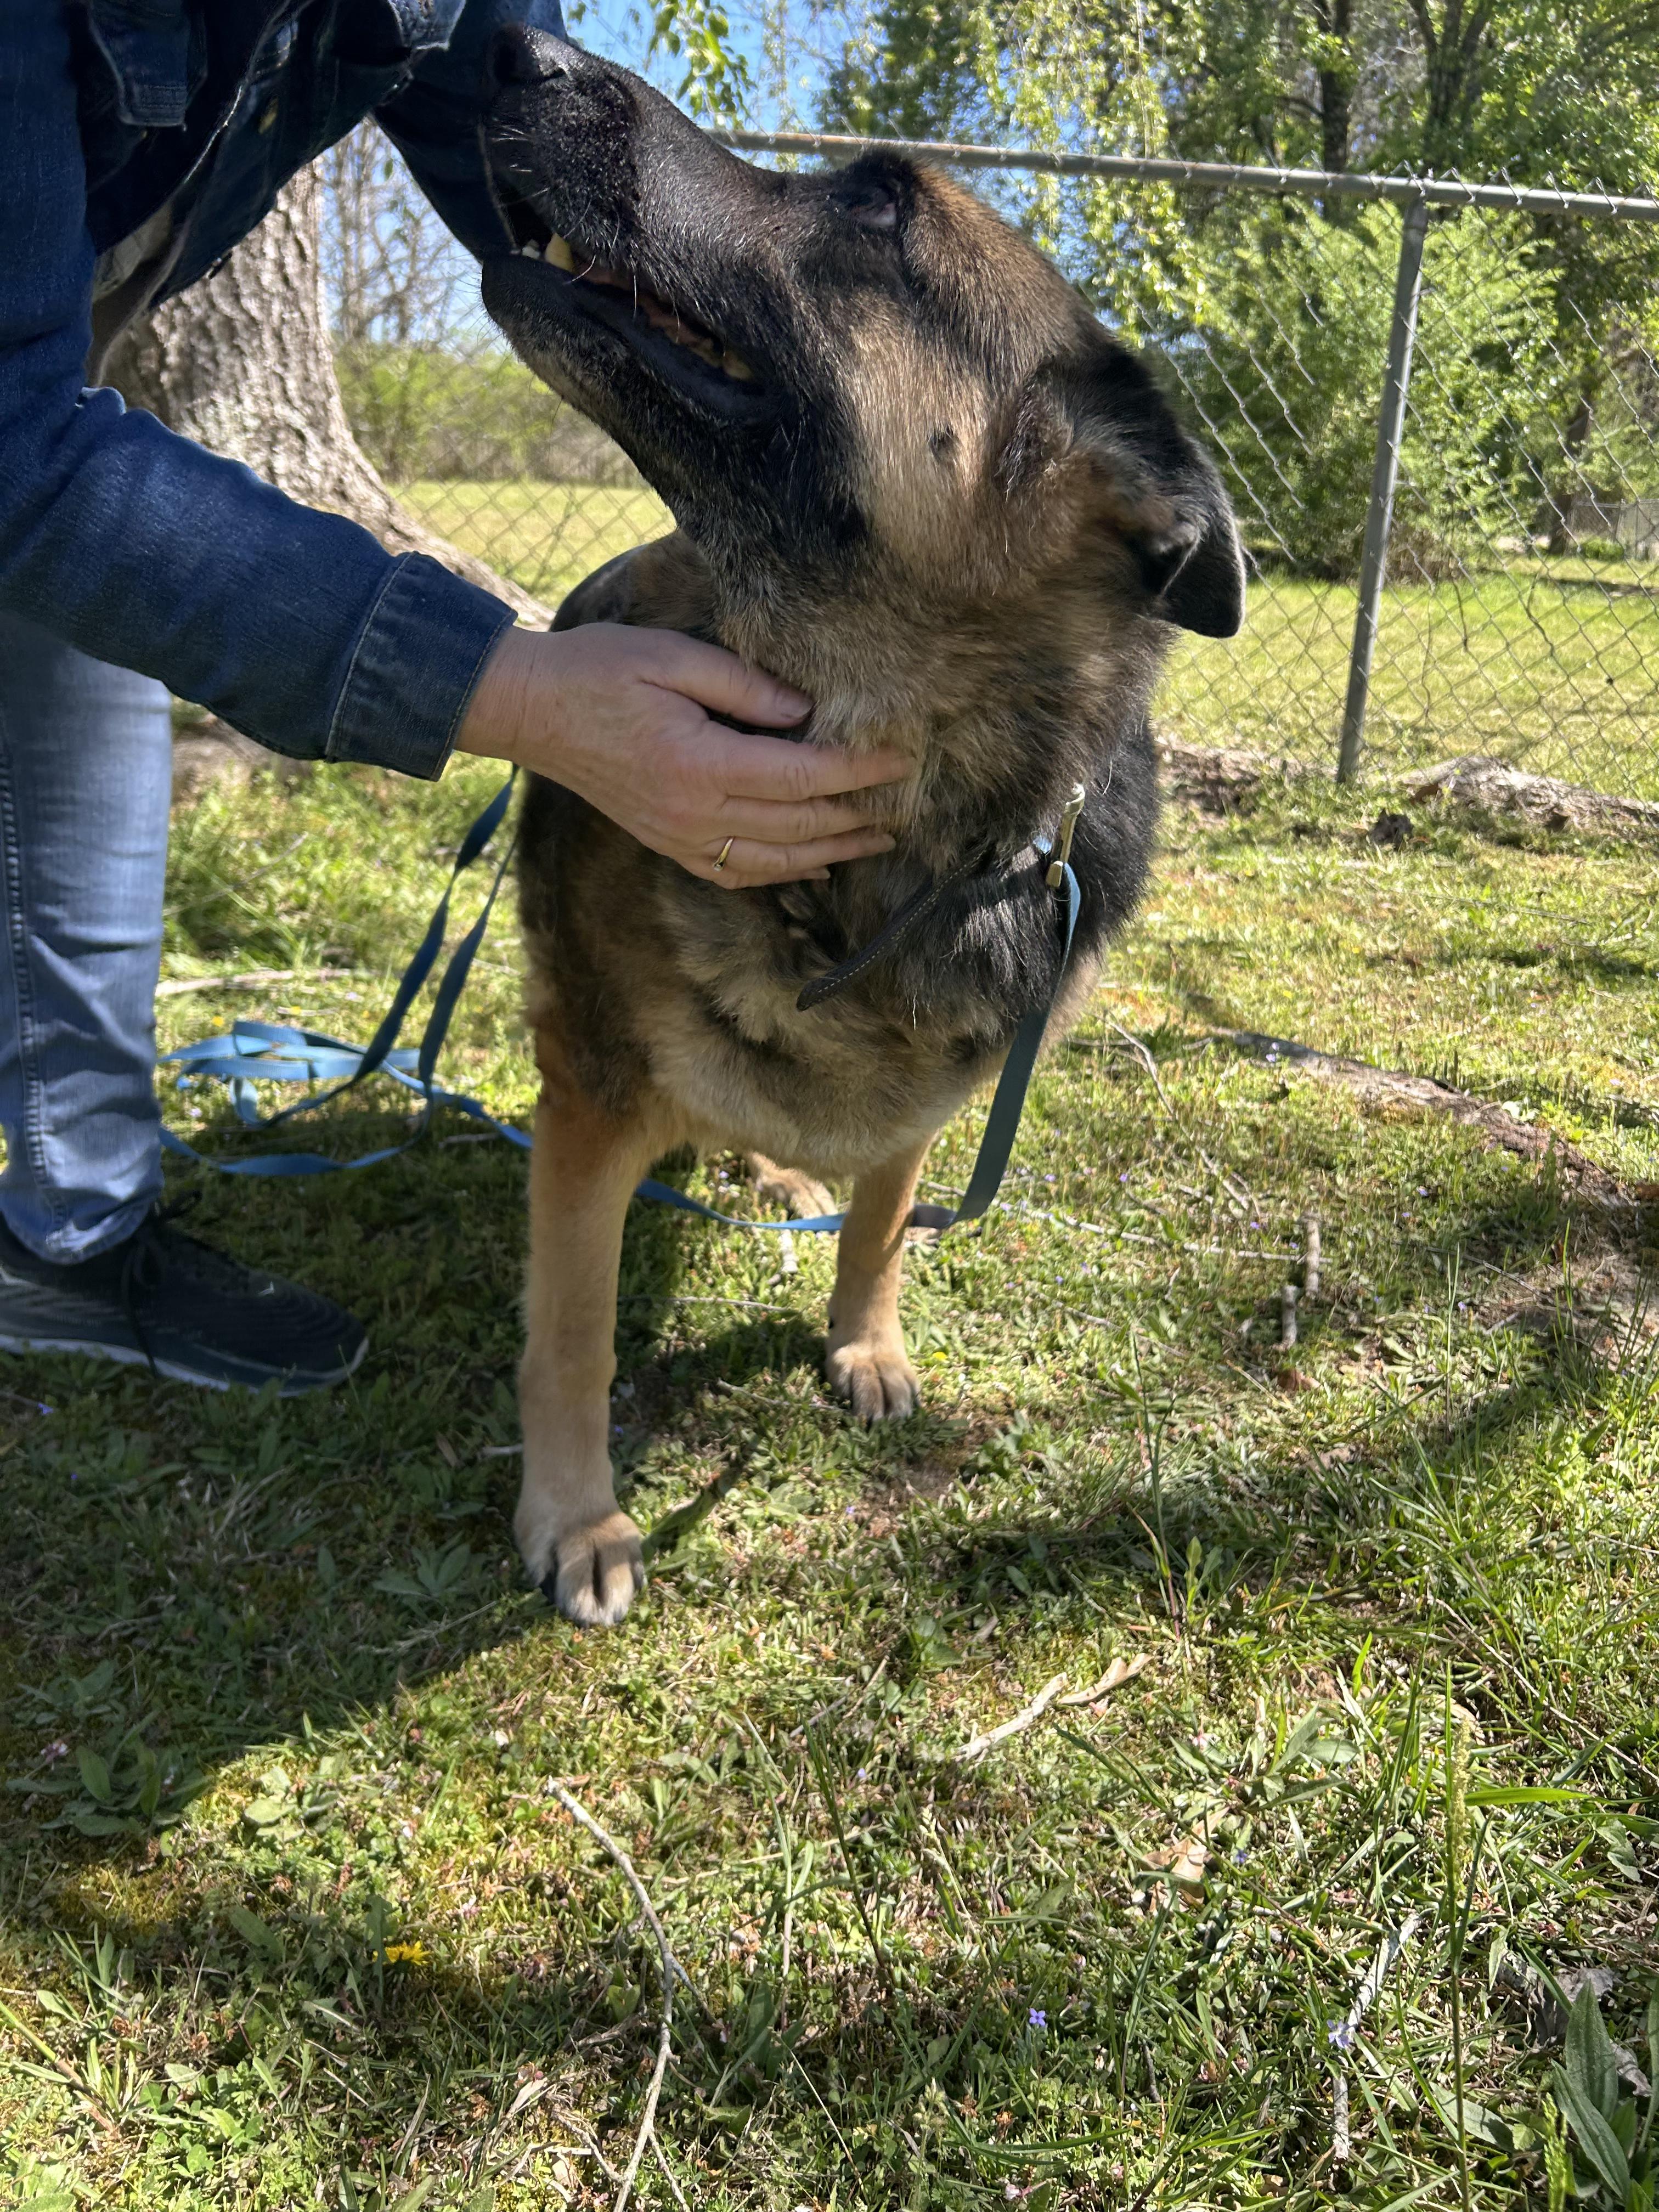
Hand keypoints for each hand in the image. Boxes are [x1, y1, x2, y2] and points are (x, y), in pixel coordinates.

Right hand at [457, 623, 907, 885]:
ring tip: (876, 841)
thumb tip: (806, 712)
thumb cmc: (600, 670)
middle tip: (906, 806)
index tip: (901, 760)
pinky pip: (736, 871)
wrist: (531, 710)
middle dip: (856, 816)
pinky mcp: (667, 843)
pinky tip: (812, 866)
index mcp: (701, 764)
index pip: (801, 776)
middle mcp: (695, 814)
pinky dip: (781, 872)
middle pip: (797, 826)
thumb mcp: (674, 658)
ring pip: (774, 860)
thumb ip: (745, 688)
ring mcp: (679, 837)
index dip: (857, 771)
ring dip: (830, 853)